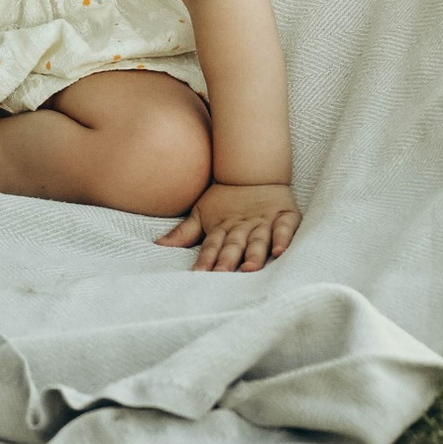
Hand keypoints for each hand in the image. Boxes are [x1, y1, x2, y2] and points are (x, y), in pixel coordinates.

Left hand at [160, 180, 301, 272]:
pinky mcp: (284, 216)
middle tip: (223, 274)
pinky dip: (283, 238)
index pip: (212, 245)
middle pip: (234, 244)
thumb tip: (158, 245)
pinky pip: (284, 228)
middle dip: (228, 259)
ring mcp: (264, 221)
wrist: (254, 169)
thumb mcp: (202, 213)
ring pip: (258, 239)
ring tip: (250, 267)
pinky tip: (280, 250)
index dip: (206, 258)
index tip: (200, 274)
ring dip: (254, 253)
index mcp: (222, 226)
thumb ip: (184, 233)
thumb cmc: (225, 198)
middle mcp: (242, 225)